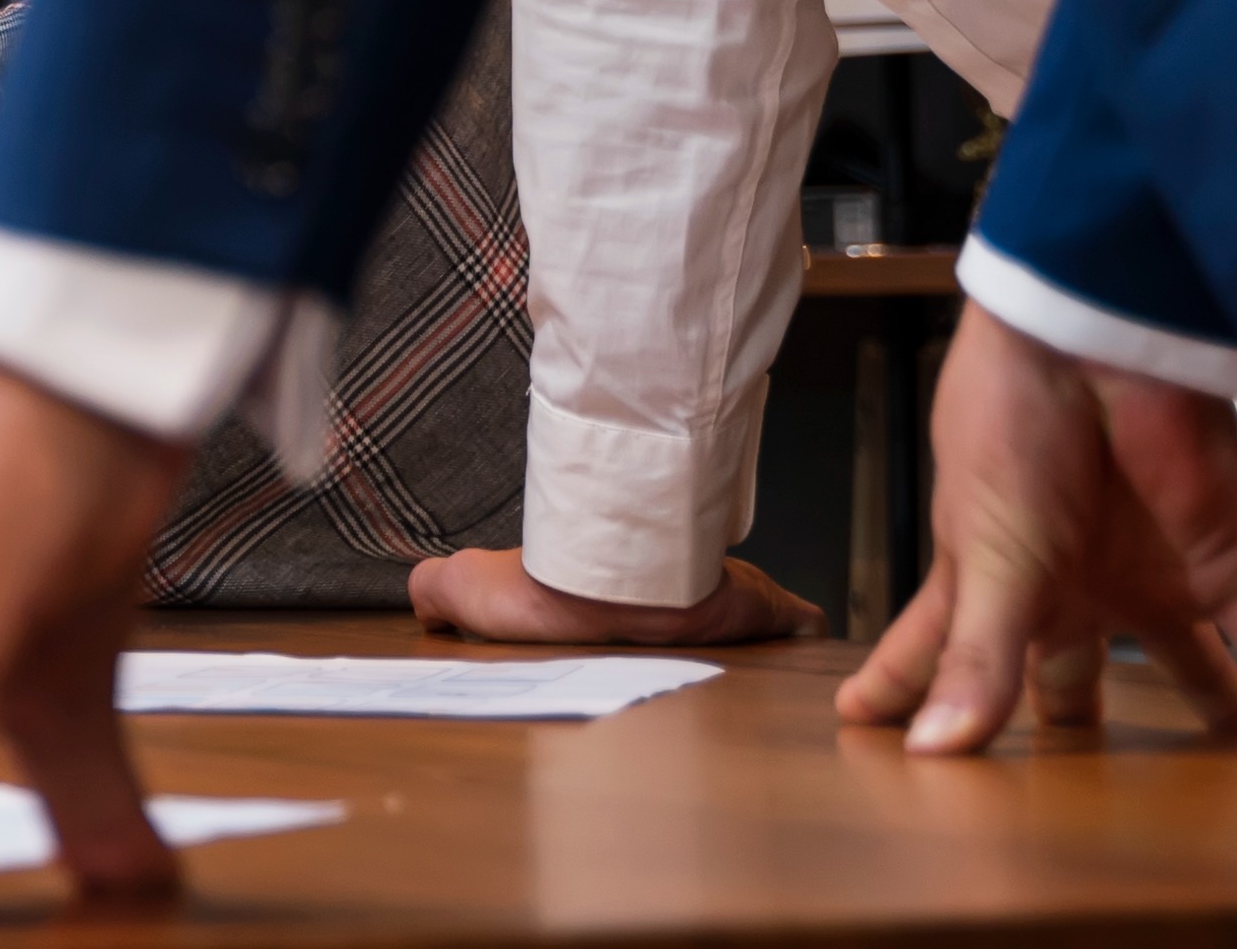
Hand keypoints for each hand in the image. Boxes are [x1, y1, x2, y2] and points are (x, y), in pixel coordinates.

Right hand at [408, 547, 822, 643]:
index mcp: (605, 582)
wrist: (600, 587)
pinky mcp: (752, 610)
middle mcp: (663, 581)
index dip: (643, 604)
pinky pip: (791, 617)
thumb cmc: (539, 589)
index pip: (628, 584)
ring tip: (774, 654)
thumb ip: (437, 591)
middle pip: (697, 592)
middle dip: (712, 617)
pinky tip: (812, 638)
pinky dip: (802, 627)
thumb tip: (424, 606)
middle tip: (719, 645)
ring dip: (761, 627)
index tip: (657, 624)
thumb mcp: (460, 588)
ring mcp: (714, 595)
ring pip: (748, 604)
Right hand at [836, 306, 1236, 750]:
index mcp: (992, 583)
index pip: (940, 652)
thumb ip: (977, 658)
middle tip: (1085, 784)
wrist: (1087, 339)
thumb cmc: (1009, 425)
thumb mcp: (986, 556)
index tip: (873, 733)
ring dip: (1217, 707)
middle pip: (1071, 673)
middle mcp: (1070, 586)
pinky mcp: (1218, 561)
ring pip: (1188, 661)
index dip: (908, 691)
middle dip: (1076, 723)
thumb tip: (936, 750)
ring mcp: (1146, 575)